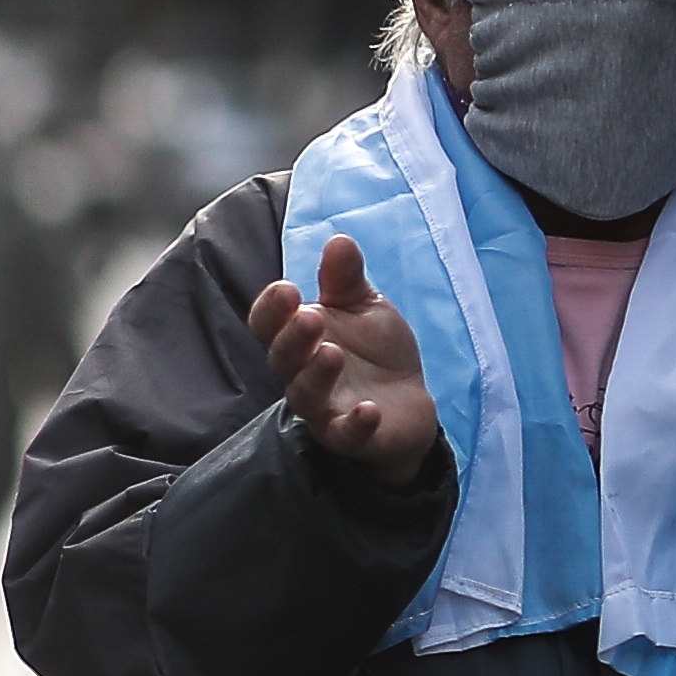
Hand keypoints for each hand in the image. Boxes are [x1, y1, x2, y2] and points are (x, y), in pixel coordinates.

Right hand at [248, 237, 439, 478]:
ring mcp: (324, 408)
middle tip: (311, 318)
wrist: (407, 401)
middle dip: (292, 337)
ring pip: (305, 396)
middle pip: (281, 359)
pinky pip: (345, 434)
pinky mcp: (351, 435)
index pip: (267, 325)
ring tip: (331, 354)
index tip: (288, 288)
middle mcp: (301, 374)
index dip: (271, 309)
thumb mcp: (363, 306)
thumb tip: (339, 240)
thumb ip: (346, 279)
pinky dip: (354, 424)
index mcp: (297, 338)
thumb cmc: (374, 351)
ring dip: (315, 375)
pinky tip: (368, 410)